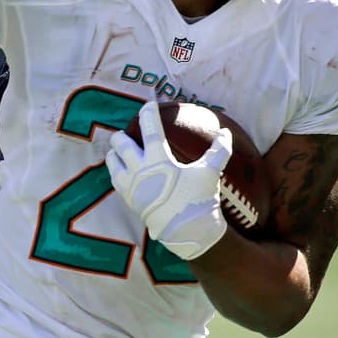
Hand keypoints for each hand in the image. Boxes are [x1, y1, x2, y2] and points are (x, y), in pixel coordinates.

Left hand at [106, 102, 233, 260]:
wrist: (187, 232)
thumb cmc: (199, 200)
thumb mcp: (210, 173)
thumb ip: (218, 150)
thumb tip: (225, 132)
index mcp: (159, 160)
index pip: (149, 129)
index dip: (148, 113)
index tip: (148, 105)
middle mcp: (140, 171)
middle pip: (122, 143)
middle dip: (123, 135)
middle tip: (128, 131)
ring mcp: (131, 186)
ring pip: (112, 161)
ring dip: (115, 152)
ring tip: (120, 149)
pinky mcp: (128, 200)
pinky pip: (115, 180)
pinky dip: (116, 171)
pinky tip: (122, 170)